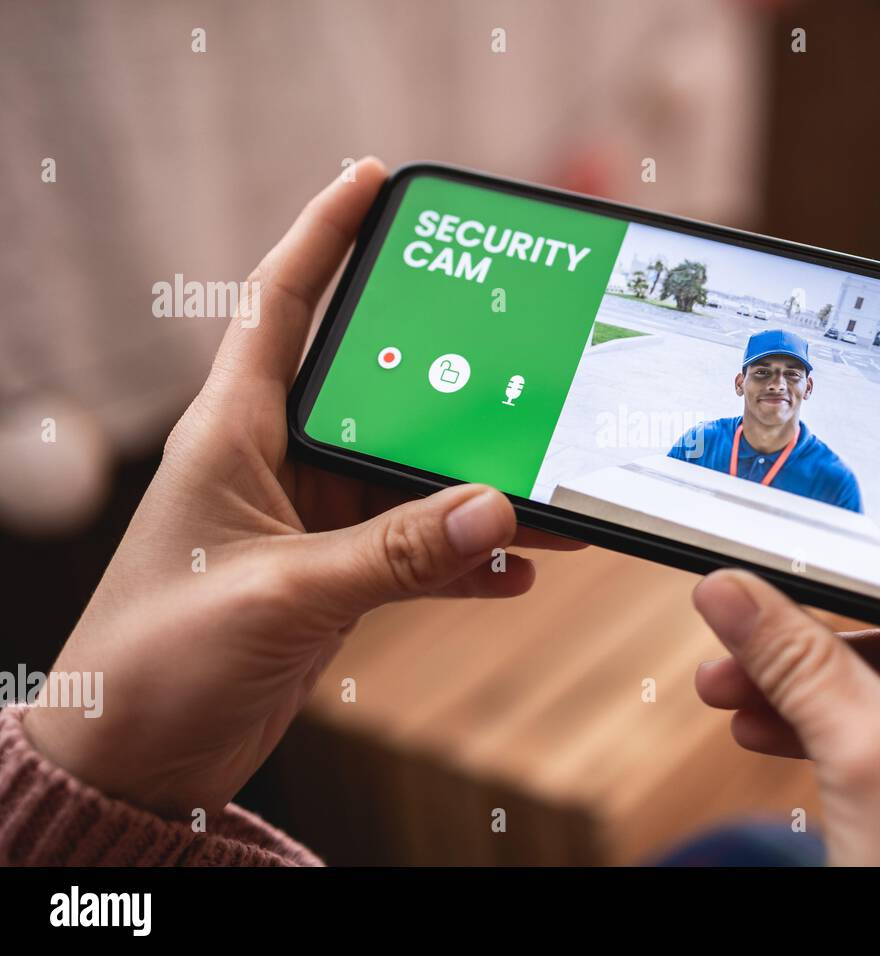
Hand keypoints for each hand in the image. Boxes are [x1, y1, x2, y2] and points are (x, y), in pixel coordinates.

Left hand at [24, 157, 581, 818]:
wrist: (135, 761)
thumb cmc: (157, 662)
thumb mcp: (278, 595)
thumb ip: (391, 556)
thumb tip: (496, 510)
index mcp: (233, 434)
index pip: (281, 305)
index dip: (324, 233)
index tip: (370, 176)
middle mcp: (277, 464)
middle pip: (379, 390)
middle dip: (452, 373)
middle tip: (524, 352)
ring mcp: (311, 524)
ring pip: (414, 480)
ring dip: (480, 486)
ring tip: (553, 486)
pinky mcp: (334, 581)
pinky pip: (418, 553)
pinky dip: (467, 560)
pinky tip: (516, 569)